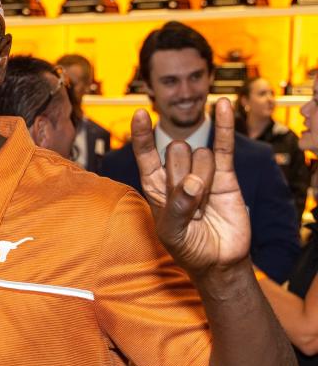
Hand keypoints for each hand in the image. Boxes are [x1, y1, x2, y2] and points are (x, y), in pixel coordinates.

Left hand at [130, 98, 249, 274]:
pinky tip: (220, 104)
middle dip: (183, 175)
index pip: (146, 156)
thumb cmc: (188, 248)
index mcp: (156, 187)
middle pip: (176, 152)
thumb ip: (177, 209)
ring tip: (205, 205)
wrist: (219, 260)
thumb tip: (193, 183)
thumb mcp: (172, 233)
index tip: (140, 114)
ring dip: (203, 178)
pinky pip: (223, 145)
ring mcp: (201, 172)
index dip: (142, 136)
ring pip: (199, 154)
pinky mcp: (225, 175)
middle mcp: (176, 175)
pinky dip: (223, 125)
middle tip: (190, 203)